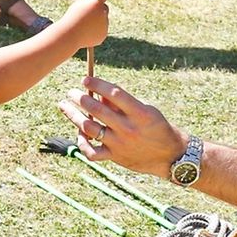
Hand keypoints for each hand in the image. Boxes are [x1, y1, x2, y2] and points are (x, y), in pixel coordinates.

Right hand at [59, 0, 108, 48]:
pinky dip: (95, 30)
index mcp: (96, 3)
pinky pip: (101, 30)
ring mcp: (105, 23)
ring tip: (84, 26)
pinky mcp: (104, 33)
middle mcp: (103, 12)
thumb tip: (92, 0)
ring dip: (96, 21)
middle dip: (99, 9)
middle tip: (92, 11)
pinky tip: (86, 33)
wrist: (70, 35)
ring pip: (102, 20)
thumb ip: (87, 2)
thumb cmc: (72, 18)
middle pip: (105, 8)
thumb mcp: (77, 6)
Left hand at [59, 76, 186, 176]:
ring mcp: (120, 144)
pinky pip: (92, 152)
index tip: (86, 79)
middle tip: (71, 92)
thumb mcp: (147, 110)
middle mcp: (128, 128)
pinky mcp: (116, 157)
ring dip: (74, 116)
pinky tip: (79, 133)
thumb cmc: (158, 128)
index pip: (114, 93)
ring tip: (65, 106)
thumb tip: (100, 94)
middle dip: (80, 98)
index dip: (97, 84)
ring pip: (90, 128)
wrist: (171, 156)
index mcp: (140, 113)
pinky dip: (82, 143)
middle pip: (97, 110)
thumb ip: (123, 104)